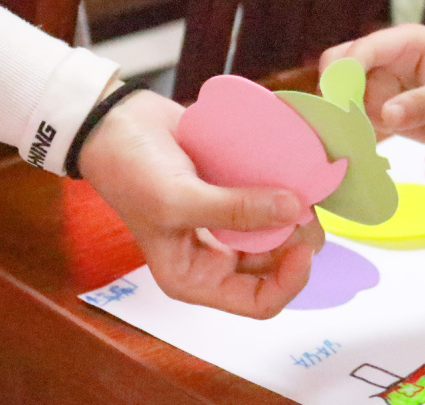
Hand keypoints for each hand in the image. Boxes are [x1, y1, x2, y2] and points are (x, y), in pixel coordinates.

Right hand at [78, 88, 322, 318]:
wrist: (116, 122)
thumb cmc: (130, 172)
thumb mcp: (177, 200)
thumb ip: (235, 210)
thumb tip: (293, 209)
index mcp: (195, 277)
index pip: (257, 302)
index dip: (288, 281)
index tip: (304, 246)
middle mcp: (215, 256)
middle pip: (275, 264)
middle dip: (297, 241)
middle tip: (307, 205)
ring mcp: (227, 222)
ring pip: (279, 230)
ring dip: (295, 213)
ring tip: (304, 185)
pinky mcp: (235, 191)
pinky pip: (270, 197)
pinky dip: (285, 187)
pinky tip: (294, 169)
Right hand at [320, 23, 424, 151]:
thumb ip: (420, 105)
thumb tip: (387, 116)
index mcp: (404, 43)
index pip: (360, 51)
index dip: (345, 75)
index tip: (343, 105)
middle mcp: (387, 61)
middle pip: (339, 70)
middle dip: (340, 95)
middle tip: (354, 123)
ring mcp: (383, 86)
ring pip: (346, 100)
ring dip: (352, 120)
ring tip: (373, 137)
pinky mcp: (384, 110)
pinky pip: (357, 120)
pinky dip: (357, 134)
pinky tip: (366, 147)